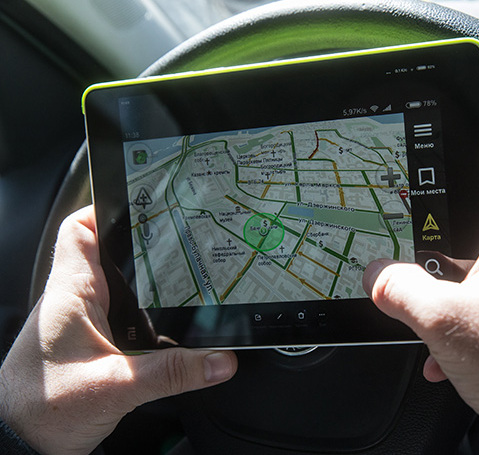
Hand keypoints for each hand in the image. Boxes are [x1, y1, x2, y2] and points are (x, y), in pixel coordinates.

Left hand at [0, 206, 236, 454]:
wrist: (18, 446)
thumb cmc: (41, 412)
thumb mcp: (116, 387)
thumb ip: (172, 373)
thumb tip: (221, 359)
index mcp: (72, 293)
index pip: (80, 229)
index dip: (107, 207)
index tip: (145, 201)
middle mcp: (75, 302)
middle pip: (107, 253)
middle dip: (144, 245)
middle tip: (182, 239)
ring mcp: (81, 325)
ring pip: (117, 286)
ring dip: (147, 282)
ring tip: (186, 275)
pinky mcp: (89, 347)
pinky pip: (121, 316)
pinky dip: (145, 314)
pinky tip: (168, 326)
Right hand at [363, 154, 478, 427]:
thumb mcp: (441, 319)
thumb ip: (399, 289)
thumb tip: (377, 275)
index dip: (475, 163)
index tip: (445, 176)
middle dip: (447, 244)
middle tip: (422, 254)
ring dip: (456, 290)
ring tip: (431, 314)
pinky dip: (472, 319)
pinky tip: (448, 353)